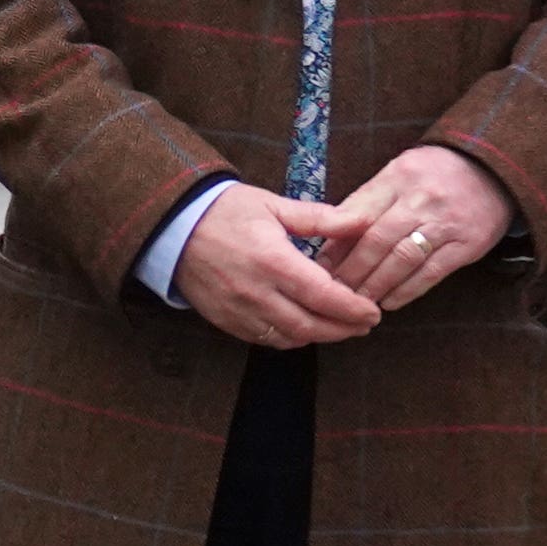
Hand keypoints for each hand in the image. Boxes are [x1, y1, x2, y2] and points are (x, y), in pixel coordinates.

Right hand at [173, 188, 381, 348]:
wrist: (173, 227)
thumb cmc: (226, 211)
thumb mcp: (274, 205)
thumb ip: (319, 218)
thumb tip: (361, 222)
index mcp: (273, 260)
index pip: (324, 295)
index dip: (353, 309)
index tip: (373, 312)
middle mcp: (257, 292)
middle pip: (311, 325)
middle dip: (343, 330)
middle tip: (364, 326)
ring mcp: (239, 310)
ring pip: (289, 338)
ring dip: (318, 337)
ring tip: (338, 328)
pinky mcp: (225, 320)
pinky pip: (264, 339)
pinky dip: (289, 338)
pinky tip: (303, 328)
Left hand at [323, 145, 516, 311]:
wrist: (496, 167)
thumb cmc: (435, 174)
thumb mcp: (398, 172)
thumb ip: (366, 202)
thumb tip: (330, 238)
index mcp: (398, 177)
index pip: (359, 214)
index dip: (336, 245)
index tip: (317, 268)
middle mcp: (422, 199)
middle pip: (377, 240)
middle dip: (352, 271)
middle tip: (332, 293)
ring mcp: (446, 223)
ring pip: (403, 259)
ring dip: (376, 285)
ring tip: (356, 302)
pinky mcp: (468, 245)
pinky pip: (432, 272)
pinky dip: (407, 291)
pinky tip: (389, 302)